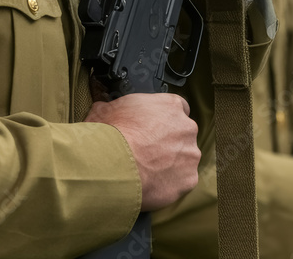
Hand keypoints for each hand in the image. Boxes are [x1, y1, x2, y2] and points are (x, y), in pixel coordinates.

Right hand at [86, 93, 200, 210]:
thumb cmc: (110, 134)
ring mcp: (190, 154)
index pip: (176, 109)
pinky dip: (169, 185)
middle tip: (147, 154)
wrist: (111, 165)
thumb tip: (103, 109)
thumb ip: (113, 107)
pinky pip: (182, 182)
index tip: (153, 130)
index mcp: (171, 105)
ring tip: (147, 173)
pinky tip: (152, 186)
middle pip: (182, 135)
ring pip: (184, 159)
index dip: (163, 121)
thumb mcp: (105, 110)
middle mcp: (187, 127)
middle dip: (168, 144)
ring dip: (170, 165)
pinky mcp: (188, 179)